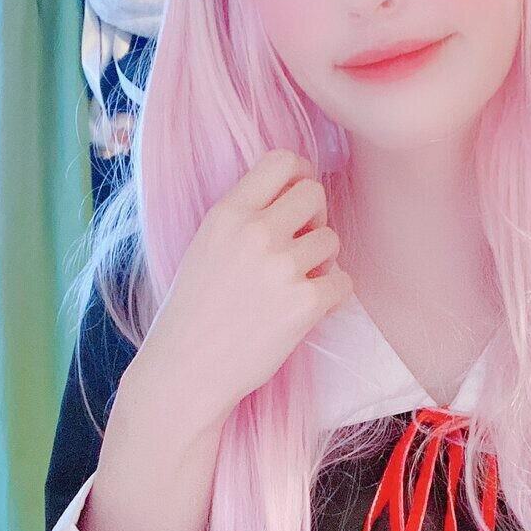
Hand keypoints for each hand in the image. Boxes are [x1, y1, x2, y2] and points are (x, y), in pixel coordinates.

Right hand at [129, 149, 352, 435]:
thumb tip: (296, 196)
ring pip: (332, 239)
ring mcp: (282, 267)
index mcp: (227, 213)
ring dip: (322, 262)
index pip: (282, 161)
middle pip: (315, 193)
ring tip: (295, 287)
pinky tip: (306, 311)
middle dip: (315, 218)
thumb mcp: (206, 246)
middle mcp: (255, 232)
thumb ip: (245, 218)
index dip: (300, 176)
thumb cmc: (195, 312)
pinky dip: (332, 297)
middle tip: (299, 248)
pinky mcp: (304, 303)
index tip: (297, 204)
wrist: (187, 370)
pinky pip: (343, 282)